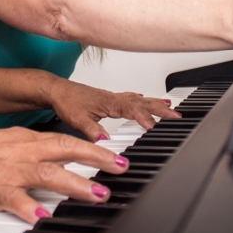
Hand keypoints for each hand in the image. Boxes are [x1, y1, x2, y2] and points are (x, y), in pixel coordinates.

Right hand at [0, 127, 128, 224]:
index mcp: (23, 139)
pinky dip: (30, 207)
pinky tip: (43, 216)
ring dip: (75, 184)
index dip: (92, 147)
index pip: (64, 139)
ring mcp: (6, 169)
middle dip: (96, 158)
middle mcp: (19, 150)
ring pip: (47, 173)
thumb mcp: (4, 146)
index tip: (116, 155)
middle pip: (64, 149)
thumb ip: (30, 155)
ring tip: (98, 194)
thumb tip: (57, 167)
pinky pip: (14, 199)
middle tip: (121, 167)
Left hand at [48, 78, 178, 140]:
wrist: (55, 90)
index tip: (155, 128)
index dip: (145, 118)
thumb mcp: (77, 119)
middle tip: (176, 116)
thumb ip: (92, 130)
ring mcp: (112, 98)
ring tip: (170, 107)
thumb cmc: (66, 101)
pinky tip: (145, 100)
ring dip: (155, 103)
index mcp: (109, 102)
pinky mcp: (109, 99)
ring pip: (138, 99)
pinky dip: (142, 100)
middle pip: (142, 102)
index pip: (132, 109)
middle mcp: (113, 98)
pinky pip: (131, 98)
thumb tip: (105, 142)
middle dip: (160, 109)